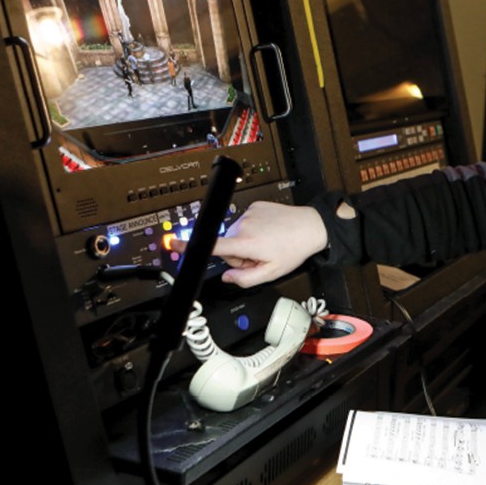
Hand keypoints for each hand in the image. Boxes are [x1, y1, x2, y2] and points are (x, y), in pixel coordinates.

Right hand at [172, 201, 328, 287]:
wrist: (311, 226)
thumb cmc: (293, 249)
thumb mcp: (271, 273)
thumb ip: (245, 279)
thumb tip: (227, 277)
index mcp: (246, 243)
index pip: (214, 246)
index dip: (190, 246)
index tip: (174, 244)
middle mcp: (243, 225)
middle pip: (228, 246)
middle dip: (240, 255)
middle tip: (261, 257)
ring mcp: (248, 213)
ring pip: (236, 235)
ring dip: (247, 242)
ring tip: (268, 243)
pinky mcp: (254, 205)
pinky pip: (246, 222)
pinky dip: (254, 229)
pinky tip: (269, 232)